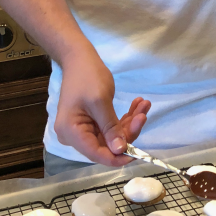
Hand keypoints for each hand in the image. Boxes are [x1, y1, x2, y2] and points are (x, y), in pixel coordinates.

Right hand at [54, 49, 150, 166]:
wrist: (79, 58)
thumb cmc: (87, 77)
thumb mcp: (100, 101)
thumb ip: (110, 128)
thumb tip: (120, 151)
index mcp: (71, 133)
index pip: (96, 154)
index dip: (117, 157)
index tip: (138, 153)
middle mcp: (75, 135)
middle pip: (106, 145)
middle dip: (128, 131)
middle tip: (143, 114)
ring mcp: (83, 128)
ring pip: (112, 135)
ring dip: (130, 121)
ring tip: (144, 104)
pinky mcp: (92, 122)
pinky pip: (111, 126)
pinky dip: (125, 117)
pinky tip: (137, 105)